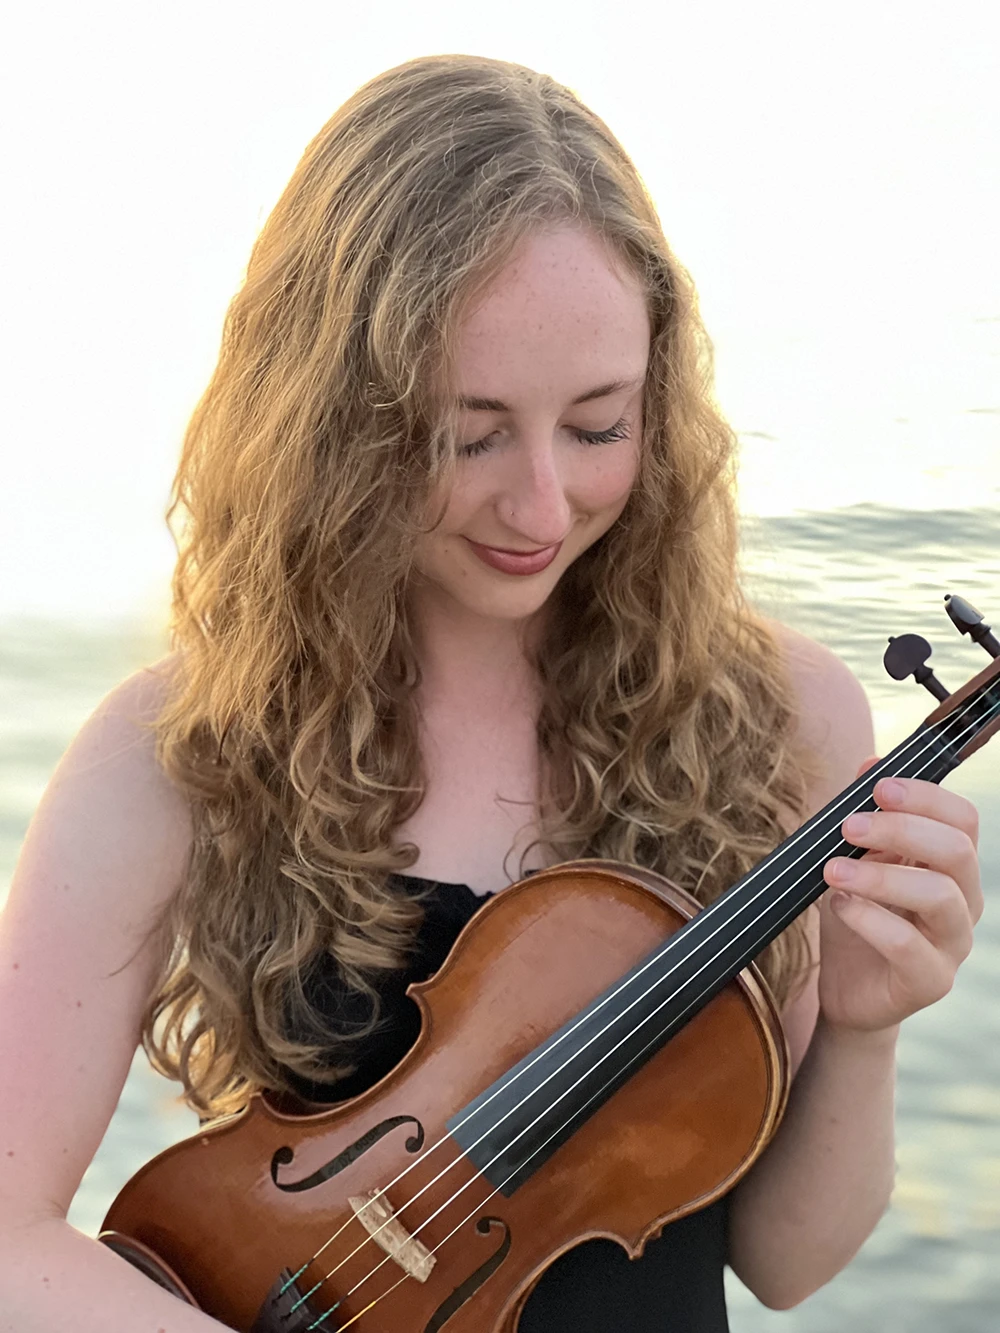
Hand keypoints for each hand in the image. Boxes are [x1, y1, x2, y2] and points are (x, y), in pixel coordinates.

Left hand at [817, 755, 982, 1034]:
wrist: (846, 988)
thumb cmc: (856, 917)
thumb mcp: (855, 859)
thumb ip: (866, 815)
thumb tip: (869, 763)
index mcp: (951, 866)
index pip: (963, 819)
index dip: (925, 796)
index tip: (877, 787)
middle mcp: (963, 901)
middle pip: (957, 850)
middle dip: (901, 829)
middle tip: (849, 826)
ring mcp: (952, 943)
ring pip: (939, 895)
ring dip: (879, 875)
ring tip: (833, 870)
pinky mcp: (931, 980)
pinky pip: (908, 945)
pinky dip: (869, 919)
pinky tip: (839, 907)